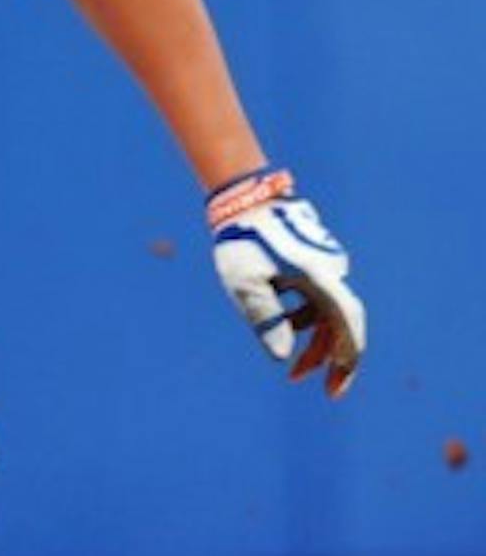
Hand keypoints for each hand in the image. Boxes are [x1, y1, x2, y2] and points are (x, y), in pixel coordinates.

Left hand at [207, 169, 365, 398]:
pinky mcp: (313, 263)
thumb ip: (265, 318)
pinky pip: (317, 299)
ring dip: (313, 340)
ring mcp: (325, 266)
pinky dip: (304, 317)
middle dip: (327, 358)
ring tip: (291, 366)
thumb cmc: (241, 238)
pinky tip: (282, 325)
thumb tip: (284, 356)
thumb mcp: (245, 282)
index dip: (347, 360)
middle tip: (307, 384)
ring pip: (327, 312)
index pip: (347, 325)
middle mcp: (331, 271)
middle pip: (340, 323)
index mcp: (321, 276)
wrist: (242, 198)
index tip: (335, 390)